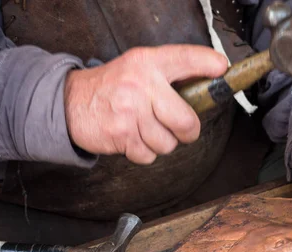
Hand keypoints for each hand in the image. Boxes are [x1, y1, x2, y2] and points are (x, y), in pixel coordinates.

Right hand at [64, 45, 227, 163]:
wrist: (70, 102)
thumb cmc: (113, 87)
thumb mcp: (139, 68)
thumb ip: (169, 74)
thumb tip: (207, 88)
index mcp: (148, 62)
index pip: (186, 58)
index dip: (208, 64)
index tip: (221, 70)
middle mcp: (141, 84)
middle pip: (186, 122)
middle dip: (188, 132)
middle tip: (183, 129)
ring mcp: (131, 110)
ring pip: (168, 143)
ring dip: (161, 142)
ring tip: (146, 129)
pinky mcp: (122, 134)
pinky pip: (149, 155)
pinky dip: (143, 152)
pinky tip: (133, 137)